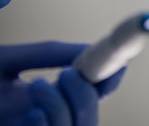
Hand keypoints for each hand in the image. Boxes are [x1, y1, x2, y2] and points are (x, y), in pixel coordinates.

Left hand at [0, 42, 125, 125]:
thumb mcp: (9, 60)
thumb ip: (48, 53)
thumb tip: (88, 50)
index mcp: (46, 98)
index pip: (92, 94)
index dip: (110, 82)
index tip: (117, 66)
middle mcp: (44, 119)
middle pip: (89, 118)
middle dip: (86, 95)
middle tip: (68, 74)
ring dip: (61, 108)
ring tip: (37, 86)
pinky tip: (31, 113)